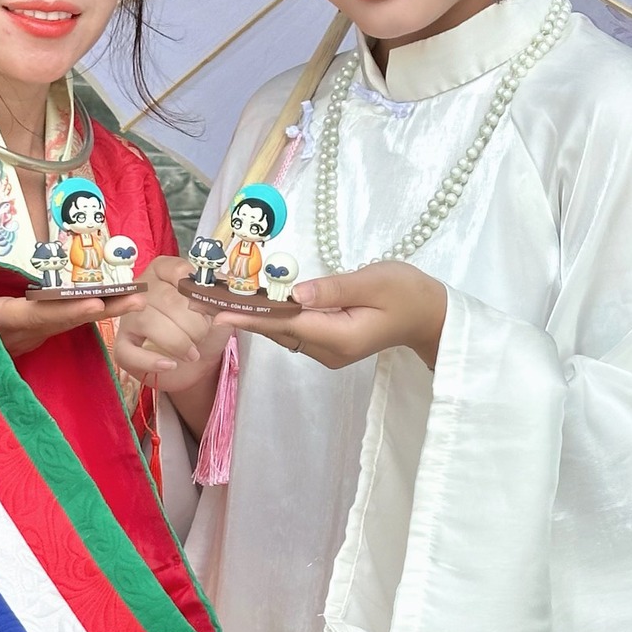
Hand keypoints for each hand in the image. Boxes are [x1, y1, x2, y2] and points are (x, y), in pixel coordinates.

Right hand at [0, 244, 140, 361]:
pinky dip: (93, 310)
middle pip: (66, 321)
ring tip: (138, 297)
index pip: (39, 315)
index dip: (67, 310)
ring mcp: (32, 335)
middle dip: (102, 310)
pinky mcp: (37, 332)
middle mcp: (23, 333)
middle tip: (137, 299)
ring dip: (105, 311)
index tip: (95, 302)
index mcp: (1, 321)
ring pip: (71, 323)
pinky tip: (117, 300)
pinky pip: (68, 321)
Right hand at [111, 255, 229, 395]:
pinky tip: (170, 365)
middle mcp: (143, 289)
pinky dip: (152, 361)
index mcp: (164, 271)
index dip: (199, 293)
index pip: (179, 270)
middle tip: (202, 336)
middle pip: (165, 298)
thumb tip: (221, 301)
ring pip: (147, 322)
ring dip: (177, 341)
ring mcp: (129, 317)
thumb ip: (220, 298)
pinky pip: (129, 352)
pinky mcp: (123, 345)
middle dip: (192, 323)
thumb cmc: (204, 327)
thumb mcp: (218, 309)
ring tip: (192, 353)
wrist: (197, 361)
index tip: (209, 310)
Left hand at [220, 260, 446, 370]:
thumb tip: (294, 292)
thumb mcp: (376, 281)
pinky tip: (253, 303)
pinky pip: (294, 330)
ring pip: (283, 332)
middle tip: (201, 300)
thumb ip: (334, 287)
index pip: (286, 324)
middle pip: (278, 331)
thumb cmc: (408, 292)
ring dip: (253, 316)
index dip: (250, 317)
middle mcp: (328, 350)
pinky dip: (272, 317)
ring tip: (216, 298)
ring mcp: (328, 350)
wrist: (430, 314)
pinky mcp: (329, 343)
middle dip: (241, 316)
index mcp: (339, 337)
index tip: (217, 313)